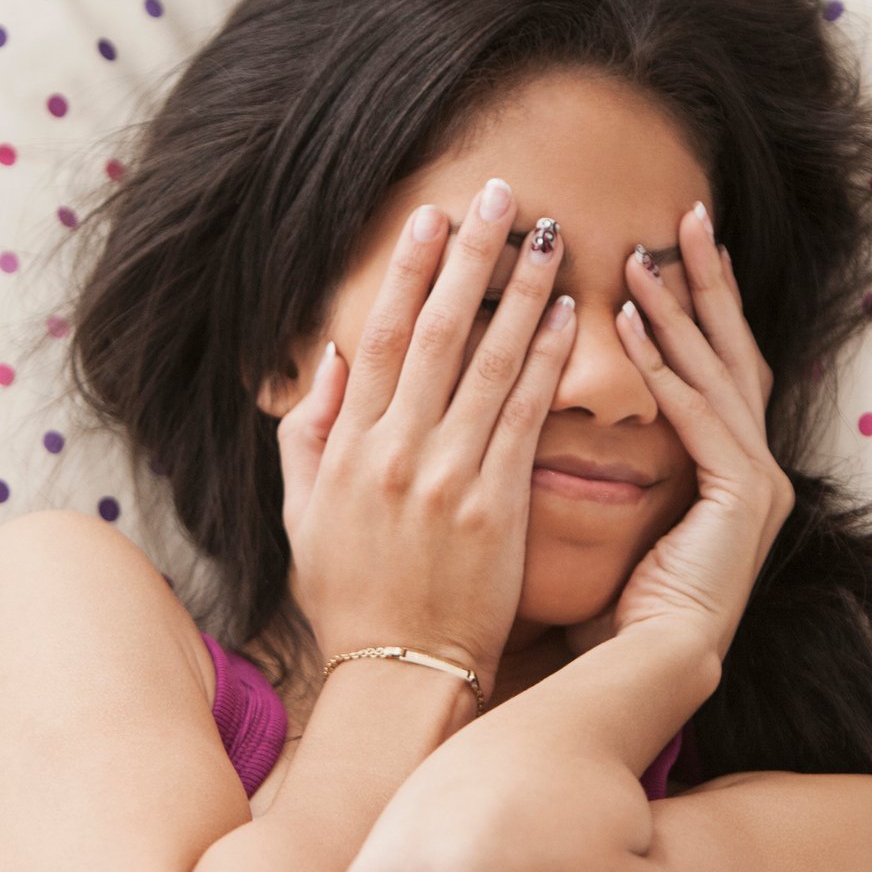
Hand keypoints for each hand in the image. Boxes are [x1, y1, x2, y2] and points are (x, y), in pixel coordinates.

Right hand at [277, 178, 577, 693]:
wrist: (399, 675)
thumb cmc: (350, 599)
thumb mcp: (301, 517)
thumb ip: (308, 437)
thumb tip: (328, 363)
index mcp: (348, 448)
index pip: (379, 337)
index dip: (409, 271)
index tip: (434, 217)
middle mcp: (396, 451)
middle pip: (438, 331)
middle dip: (473, 256)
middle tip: (505, 195)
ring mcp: (448, 476)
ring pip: (490, 363)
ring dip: (523, 292)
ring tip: (551, 238)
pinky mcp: (497, 505)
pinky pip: (526, 417)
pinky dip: (547, 363)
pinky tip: (569, 319)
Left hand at [563, 204, 793, 666]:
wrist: (633, 675)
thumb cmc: (606, 614)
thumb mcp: (608, 519)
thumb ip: (603, 463)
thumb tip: (542, 409)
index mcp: (729, 477)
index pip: (716, 372)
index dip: (698, 309)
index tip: (673, 251)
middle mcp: (756, 474)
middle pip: (734, 354)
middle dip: (709, 283)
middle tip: (687, 217)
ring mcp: (757, 485)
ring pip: (718, 372)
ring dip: (680, 309)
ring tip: (646, 254)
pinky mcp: (742, 498)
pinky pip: (700, 415)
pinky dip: (663, 368)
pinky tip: (627, 324)